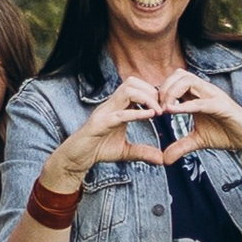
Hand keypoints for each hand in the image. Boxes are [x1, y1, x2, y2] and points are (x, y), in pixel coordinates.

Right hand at [58, 76, 194, 179]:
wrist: (77, 158)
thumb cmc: (98, 150)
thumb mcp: (125, 152)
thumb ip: (142, 152)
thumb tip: (161, 159)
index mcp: (117, 107)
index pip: (135, 86)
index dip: (152, 92)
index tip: (164, 106)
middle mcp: (110, 105)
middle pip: (131, 82)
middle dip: (150, 91)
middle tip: (163, 107)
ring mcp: (104, 112)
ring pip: (126, 91)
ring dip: (146, 98)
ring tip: (158, 112)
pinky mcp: (99, 124)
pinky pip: (119, 114)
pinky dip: (136, 113)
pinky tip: (149, 117)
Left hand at [153, 69, 241, 171]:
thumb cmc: (225, 134)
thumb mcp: (198, 141)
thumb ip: (180, 146)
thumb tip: (164, 160)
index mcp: (198, 95)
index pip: (175, 81)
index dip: (161, 91)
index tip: (152, 108)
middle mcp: (205, 90)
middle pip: (179, 75)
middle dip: (164, 89)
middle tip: (156, 108)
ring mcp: (214, 96)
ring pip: (189, 80)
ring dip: (172, 93)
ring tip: (164, 109)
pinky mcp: (223, 106)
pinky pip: (201, 101)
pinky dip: (185, 105)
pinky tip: (172, 112)